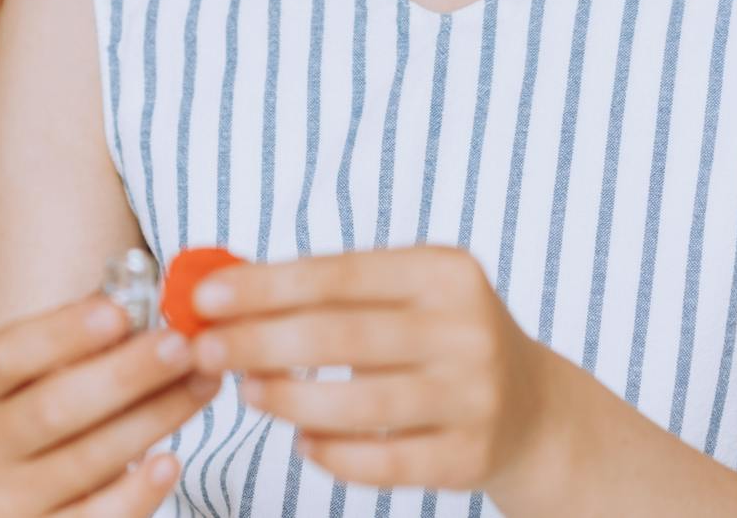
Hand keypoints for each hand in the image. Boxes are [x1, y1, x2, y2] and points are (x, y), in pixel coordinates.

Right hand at [0, 294, 220, 516]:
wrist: (10, 510)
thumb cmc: (39, 426)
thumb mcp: (36, 380)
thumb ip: (80, 344)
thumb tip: (143, 294)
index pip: (9, 354)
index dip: (62, 332)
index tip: (119, 310)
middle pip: (53, 407)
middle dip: (124, 374)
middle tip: (181, 345)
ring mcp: (6, 500)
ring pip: (84, 460)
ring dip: (151, 418)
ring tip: (200, 385)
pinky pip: (97, 517)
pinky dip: (137, 491)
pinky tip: (173, 461)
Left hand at [188, 247, 560, 494]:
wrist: (532, 407)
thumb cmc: (433, 337)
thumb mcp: (400, 293)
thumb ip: (322, 291)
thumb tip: (220, 293)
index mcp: (444, 272)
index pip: (337, 274)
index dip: (264, 286)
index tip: (204, 297)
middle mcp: (467, 329)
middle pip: (341, 337)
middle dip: (259, 343)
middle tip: (204, 350)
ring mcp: (476, 397)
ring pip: (360, 405)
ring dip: (289, 400)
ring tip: (248, 393)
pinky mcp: (472, 457)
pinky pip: (384, 464)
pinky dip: (333, 454)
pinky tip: (301, 441)